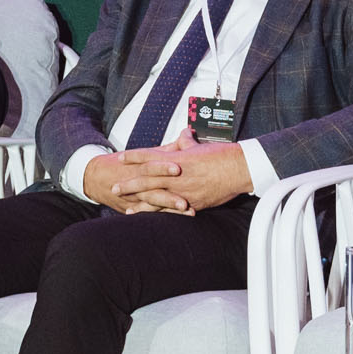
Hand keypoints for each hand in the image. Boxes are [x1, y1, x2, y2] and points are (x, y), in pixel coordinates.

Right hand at [82, 149, 188, 214]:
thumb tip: (186, 135)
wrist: (95, 177)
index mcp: (138, 165)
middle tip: (186, 200)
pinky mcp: (131, 207)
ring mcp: (133, 196)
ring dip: (169, 207)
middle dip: (169, 194)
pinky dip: (156, 216)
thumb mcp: (142, 154)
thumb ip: (166, 149)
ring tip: (186, 209)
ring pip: (152, 202)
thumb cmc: (122, 164)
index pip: (151, 163)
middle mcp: (135, 181)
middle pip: (152, 186)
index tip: (179, 168)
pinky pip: (145, 213)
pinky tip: (172, 220)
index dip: (163, 166)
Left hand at [106, 130, 254, 213]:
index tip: (120, 158)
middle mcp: (176, 176)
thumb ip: (187, 143)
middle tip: (114, 188)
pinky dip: (159, 215)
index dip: (134, 157)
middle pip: (147, 179)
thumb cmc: (222, 155)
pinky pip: (172, 211)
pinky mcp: (193, 203)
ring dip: (140, 203)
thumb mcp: (200, 146)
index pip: (150, 156)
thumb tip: (183, 134)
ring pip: (156, 198)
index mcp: (177, 159)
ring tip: (126, 208)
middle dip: (129, 184)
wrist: (239, 169)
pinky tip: (151, 219)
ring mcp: (183, 191)